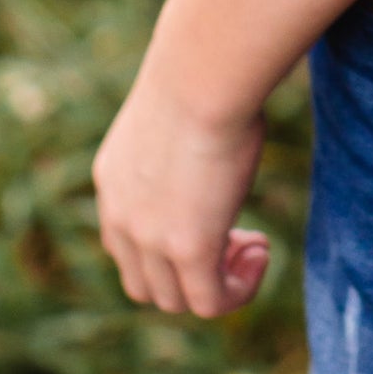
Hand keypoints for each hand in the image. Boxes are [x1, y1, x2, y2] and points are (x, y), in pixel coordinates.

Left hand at [93, 55, 268, 316]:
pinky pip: (210, 302)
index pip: (124, 245)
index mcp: (112, 179)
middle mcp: (120, 215)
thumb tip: (216, 110)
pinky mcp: (188, 248)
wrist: (202, 72)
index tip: (212, 216)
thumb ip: (183, 134)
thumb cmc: (203, 72)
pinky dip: (238, 290)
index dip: (167, 247)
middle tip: (237, 237)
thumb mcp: (178, 111)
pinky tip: (260, 253)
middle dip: (190, 273)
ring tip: (253, 246)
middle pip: (145, 284)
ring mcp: (150, 237)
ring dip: (217, 282)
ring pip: (175, 300)